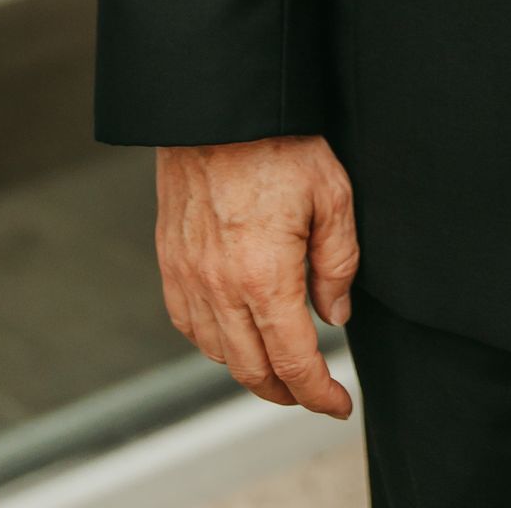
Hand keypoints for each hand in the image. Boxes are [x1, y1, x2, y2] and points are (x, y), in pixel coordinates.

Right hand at [155, 134, 358, 414]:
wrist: (216, 108)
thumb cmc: (277, 141)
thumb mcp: (333, 193)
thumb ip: (339, 262)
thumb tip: (335, 314)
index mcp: (265, 277)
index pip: (294, 361)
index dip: (319, 394)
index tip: (338, 403)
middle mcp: (220, 288)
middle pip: (253, 371)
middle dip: (287, 391)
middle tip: (313, 390)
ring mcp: (189, 278)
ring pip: (219, 353)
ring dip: (251, 370)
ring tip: (279, 364)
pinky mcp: (170, 263)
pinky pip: (189, 324)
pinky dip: (215, 342)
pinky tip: (235, 333)